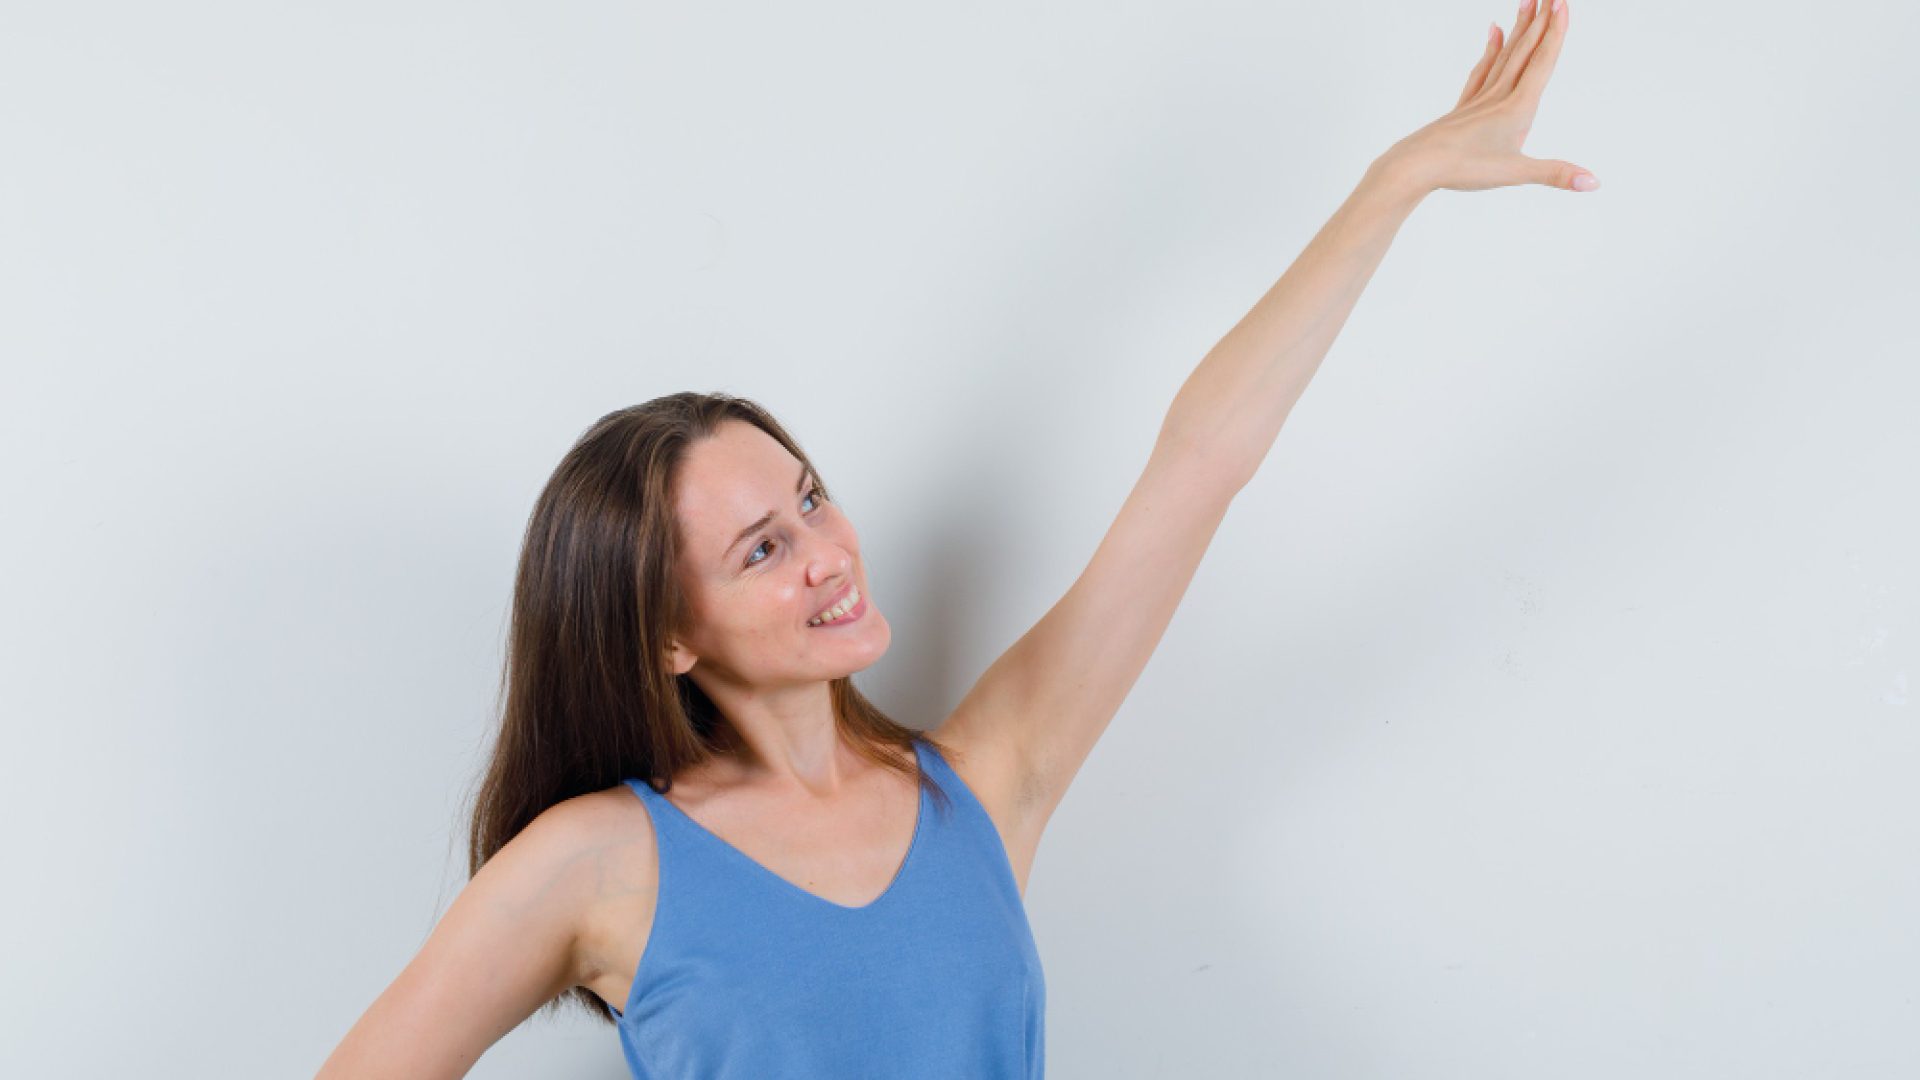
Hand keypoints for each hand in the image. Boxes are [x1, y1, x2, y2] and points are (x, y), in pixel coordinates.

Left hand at [1380, 0, 1596, 194]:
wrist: (1415, 166)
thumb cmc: (1463, 169)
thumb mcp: (1516, 173)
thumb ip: (1556, 174)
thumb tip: (1594, 183)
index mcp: (1517, 108)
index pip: (1541, 63)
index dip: (1555, 33)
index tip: (1562, 3)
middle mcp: (1500, 96)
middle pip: (1525, 51)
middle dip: (1541, 21)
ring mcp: (1480, 99)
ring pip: (1504, 55)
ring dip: (1519, 28)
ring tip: (1527, 2)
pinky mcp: (1464, 107)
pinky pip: (1482, 70)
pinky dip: (1491, 49)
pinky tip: (1494, 31)